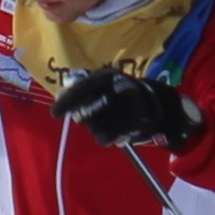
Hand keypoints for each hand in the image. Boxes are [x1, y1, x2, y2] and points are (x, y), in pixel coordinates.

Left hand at [55, 67, 201, 148]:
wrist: (159, 103)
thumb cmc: (123, 93)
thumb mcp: (106, 84)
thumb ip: (83, 89)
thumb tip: (59, 96)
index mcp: (108, 76)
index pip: (81, 89)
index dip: (66, 102)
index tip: (54, 114)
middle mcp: (117, 90)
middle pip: (85, 113)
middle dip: (85, 118)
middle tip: (93, 117)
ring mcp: (126, 107)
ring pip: (94, 127)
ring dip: (96, 129)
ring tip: (107, 123)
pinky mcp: (132, 124)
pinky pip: (105, 138)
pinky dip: (105, 138)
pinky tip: (112, 132)